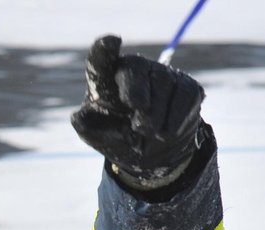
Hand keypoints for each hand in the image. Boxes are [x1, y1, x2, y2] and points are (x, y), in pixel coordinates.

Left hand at [70, 35, 204, 188]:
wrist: (151, 153)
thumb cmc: (117, 137)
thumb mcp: (97, 137)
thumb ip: (87, 127)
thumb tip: (77, 116)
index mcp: (106, 79)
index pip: (101, 59)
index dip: (104, 49)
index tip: (111, 41)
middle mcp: (134, 69)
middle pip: (135, 68)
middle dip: (136, 93)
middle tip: (138, 123)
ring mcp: (162, 74)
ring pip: (163, 85)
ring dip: (155, 118)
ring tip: (148, 134)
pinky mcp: (186, 85)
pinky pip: (184, 97)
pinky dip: (174, 122)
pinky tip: (165, 133)